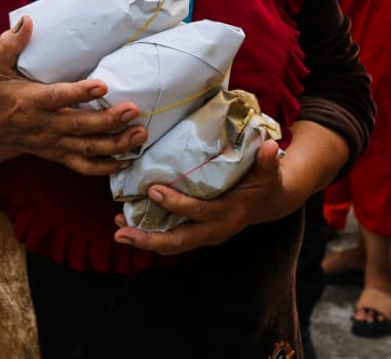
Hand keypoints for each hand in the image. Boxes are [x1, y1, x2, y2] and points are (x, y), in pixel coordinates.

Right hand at [0, 17, 147, 175]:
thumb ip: (10, 45)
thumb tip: (28, 21)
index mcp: (31, 102)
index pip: (57, 97)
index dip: (79, 93)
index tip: (102, 84)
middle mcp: (45, 125)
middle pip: (80, 126)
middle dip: (108, 120)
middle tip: (133, 110)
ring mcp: (54, 143)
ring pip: (87, 148)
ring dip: (116, 144)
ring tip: (140, 133)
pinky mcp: (59, 155)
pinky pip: (83, 166)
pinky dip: (105, 167)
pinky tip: (127, 160)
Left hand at [112, 139, 288, 255]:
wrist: (271, 202)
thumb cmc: (266, 182)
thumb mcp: (269, 173)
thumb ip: (267, 162)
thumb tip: (272, 147)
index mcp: (229, 215)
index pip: (199, 213)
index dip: (177, 204)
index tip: (154, 190)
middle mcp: (214, 231)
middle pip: (178, 242)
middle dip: (149, 240)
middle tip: (121, 233)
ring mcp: (205, 235)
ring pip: (172, 244)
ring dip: (144, 240)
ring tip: (118, 231)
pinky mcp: (197, 233)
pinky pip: (172, 238)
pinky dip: (150, 234)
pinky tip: (127, 224)